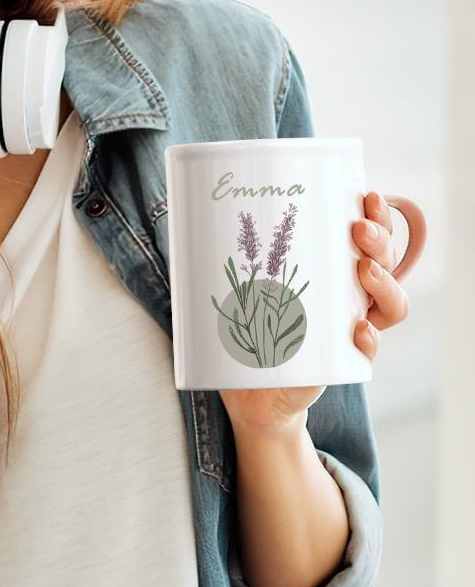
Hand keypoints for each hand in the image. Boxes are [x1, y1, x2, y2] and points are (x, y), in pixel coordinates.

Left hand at [219, 189, 412, 432]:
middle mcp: (353, 297)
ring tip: (363, 270)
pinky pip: (369, 350)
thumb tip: (193, 212)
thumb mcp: (241, 289)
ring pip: (392, 303)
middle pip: (387, 261)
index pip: (369, 237)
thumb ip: (232, 258)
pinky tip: (357, 330)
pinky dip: (369, 339)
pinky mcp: (345, 363)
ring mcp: (354, 328)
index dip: (378, 215)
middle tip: (359, 230)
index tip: (368, 194)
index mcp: (333, 270)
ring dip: (385, 284)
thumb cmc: (247, 331)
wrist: (252, 392)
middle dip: (381, 240)